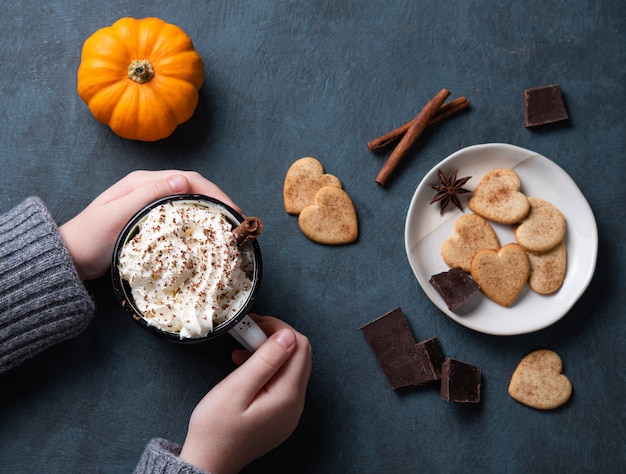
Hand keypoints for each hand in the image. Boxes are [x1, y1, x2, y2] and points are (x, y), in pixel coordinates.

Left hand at [59, 170, 237, 279]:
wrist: (69, 257)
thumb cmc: (89, 238)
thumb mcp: (117, 215)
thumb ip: (147, 195)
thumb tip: (184, 180)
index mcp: (142, 182)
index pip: (188, 178)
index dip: (214, 192)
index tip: (232, 210)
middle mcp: (148, 189)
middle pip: (193, 187)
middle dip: (217, 201)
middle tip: (236, 220)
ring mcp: (149, 204)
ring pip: (188, 201)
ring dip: (210, 211)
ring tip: (227, 227)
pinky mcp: (149, 220)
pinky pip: (180, 215)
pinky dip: (197, 221)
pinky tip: (205, 234)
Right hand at [179, 314, 311, 473]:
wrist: (208, 462)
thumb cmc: (216, 429)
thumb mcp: (237, 388)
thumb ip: (265, 360)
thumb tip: (287, 335)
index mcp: (287, 396)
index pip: (299, 346)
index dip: (279, 329)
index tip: (255, 324)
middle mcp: (295, 404)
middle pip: (299, 355)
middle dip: (275, 338)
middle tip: (248, 334)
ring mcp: (290, 411)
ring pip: (291, 367)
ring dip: (269, 353)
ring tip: (242, 351)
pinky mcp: (281, 415)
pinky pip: (283, 382)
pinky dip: (267, 369)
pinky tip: (246, 367)